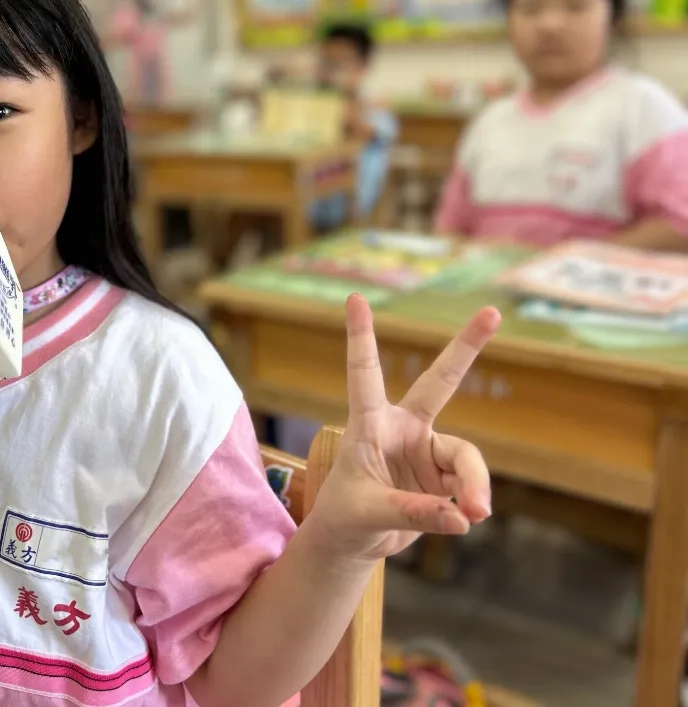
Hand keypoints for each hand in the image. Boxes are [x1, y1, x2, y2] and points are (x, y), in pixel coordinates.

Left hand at [307, 294, 499, 562]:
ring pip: (465, 458)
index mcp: (369, 424)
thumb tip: (463, 515)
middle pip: (441, 381)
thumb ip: (412, 511)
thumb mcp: (367, 513)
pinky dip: (470, 504)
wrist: (355, 539)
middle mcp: (402, 428)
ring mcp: (427, 449)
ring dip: (475, 485)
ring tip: (476, 513)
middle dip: (466, 347)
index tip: (354, 299)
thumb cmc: (345, 515)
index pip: (364, 375)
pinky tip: (464, 520)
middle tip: (493, 312)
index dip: (361, 338)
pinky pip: (469, 485)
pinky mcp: (444, 475)